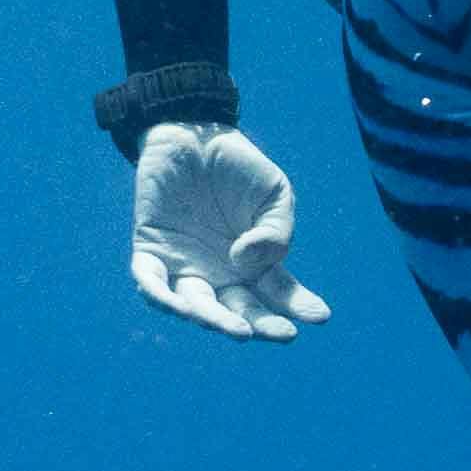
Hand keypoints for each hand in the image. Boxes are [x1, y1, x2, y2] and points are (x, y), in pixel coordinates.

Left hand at [128, 119, 329, 340]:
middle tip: (282, 334)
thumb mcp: (275, 193)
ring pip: (197, 306)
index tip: (320, 316)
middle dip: (261, 325)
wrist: (193, 136)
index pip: (279, 294)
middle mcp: (221, 274)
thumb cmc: (238, 168)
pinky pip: (150, 281)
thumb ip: (275, 230)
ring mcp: (185, 266)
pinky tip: (177, 305)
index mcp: (255, 263)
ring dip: (215, 320)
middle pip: (240, 310)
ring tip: (237, 328)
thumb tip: (247, 262)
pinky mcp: (151, 251)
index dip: (299, 306)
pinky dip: (159, 296)